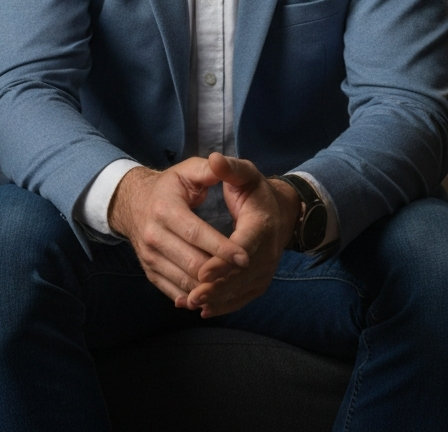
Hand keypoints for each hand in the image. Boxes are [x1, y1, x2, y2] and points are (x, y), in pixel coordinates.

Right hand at [109, 160, 249, 306]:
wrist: (131, 202)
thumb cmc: (168, 187)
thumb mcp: (186, 172)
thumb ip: (208, 170)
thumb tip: (221, 163)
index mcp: (164, 209)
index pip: (195, 233)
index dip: (221, 248)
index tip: (245, 258)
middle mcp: (152, 235)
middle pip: (192, 263)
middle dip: (221, 273)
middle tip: (246, 277)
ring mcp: (149, 256)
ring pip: (185, 281)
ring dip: (211, 289)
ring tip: (235, 288)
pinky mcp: (149, 271)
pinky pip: (174, 291)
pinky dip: (194, 298)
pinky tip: (213, 295)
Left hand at [183, 153, 299, 317]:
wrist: (278, 212)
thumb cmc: (254, 190)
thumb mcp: (245, 173)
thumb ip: (230, 168)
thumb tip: (215, 159)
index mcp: (262, 225)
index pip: (243, 247)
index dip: (223, 260)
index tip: (203, 270)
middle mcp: (268, 252)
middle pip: (242, 275)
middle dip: (217, 286)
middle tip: (192, 294)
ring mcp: (265, 270)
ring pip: (241, 291)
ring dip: (217, 300)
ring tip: (190, 303)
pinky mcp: (258, 282)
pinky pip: (241, 298)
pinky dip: (222, 305)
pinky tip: (200, 309)